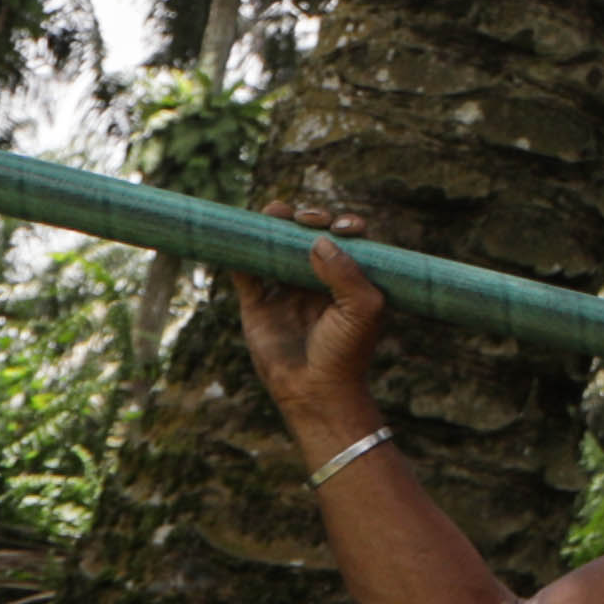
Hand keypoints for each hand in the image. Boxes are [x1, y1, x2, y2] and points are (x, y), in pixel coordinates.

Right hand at [231, 235, 390, 448]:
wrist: (316, 392)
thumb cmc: (348, 352)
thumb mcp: (363, 309)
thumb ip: (346, 273)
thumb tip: (319, 240)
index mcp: (348, 279)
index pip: (345, 240)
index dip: (344, 224)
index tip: (342, 226)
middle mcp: (316, 280)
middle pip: (308, 236)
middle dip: (308, 218)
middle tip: (306, 218)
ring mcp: (285, 291)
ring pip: (276, 247)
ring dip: (274, 224)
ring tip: (274, 211)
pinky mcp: (257, 305)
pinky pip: (245, 273)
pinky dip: (240, 253)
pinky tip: (243, 237)